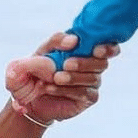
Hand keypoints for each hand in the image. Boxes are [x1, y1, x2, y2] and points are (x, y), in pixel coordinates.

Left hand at [5, 32, 119, 123]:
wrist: (29, 94)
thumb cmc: (39, 68)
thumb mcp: (43, 51)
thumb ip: (56, 41)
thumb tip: (74, 40)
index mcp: (86, 49)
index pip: (106, 46)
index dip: (107, 48)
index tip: (96, 50)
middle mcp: (93, 65)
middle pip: (101, 62)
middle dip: (85, 63)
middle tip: (66, 64)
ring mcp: (92, 82)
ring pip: (93, 78)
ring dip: (74, 77)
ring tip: (55, 78)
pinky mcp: (88, 98)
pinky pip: (85, 93)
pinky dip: (68, 90)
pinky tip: (52, 88)